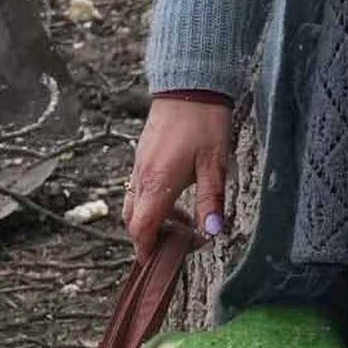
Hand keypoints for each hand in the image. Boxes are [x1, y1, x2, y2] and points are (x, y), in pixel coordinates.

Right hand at [126, 94, 236, 260]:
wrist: (189, 84)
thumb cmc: (203, 121)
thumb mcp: (214, 164)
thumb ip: (211, 201)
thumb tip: (212, 232)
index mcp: (158, 183)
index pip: (141, 228)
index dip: (146, 250)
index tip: (156, 264)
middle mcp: (142, 176)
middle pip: (133, 220)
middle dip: (148, 239)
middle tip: (173, 250)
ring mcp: (140, 165)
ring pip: (135, 204)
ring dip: (153, 221)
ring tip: (184, 225)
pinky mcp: (143, 156)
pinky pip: (140, 188)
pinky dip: (154, 203)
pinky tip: (178, 199)